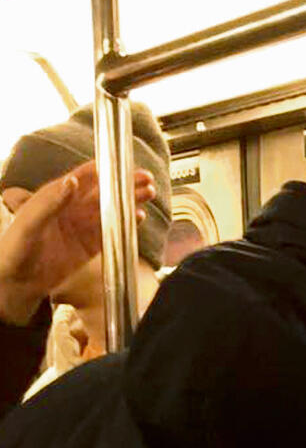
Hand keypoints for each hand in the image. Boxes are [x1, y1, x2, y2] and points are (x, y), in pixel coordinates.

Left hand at [0, 161, 155, 324]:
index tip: (120, 164)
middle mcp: (71, 209)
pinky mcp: (90, 247)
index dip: (102, 170)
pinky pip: (112, 232)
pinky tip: (138, 218)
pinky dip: (126, 225)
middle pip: (102, 192)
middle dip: (123, 184)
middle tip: (145, 177)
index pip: (82, 178)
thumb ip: (49, 202)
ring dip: (129, 201)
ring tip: (149, 193)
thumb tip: (72, 181)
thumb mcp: (28, 224)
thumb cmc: (14, 250)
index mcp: (54, 198)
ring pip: (111, 210)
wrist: (17, 283)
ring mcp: (82, 228)